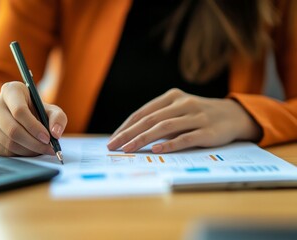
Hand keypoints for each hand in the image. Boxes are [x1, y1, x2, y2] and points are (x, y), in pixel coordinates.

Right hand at [0, 81, 66, 155]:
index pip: (19, 111)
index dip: (34, 127)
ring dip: (29, 150)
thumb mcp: (52, 110)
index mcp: (10, 91)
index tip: (48, 137)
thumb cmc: (37, 111)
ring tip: (42, 150)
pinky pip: (3, 151)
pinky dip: (20, 154)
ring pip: (8, 142)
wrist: (22, 117)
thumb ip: (58, 118)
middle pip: (13, 129)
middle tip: (48, 148)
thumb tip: (55, 133)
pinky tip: (30, 150)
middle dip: (34, 143)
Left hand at [107, 88, 261, 152]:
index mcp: (172, 97)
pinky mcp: (207, 131)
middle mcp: (183, 104)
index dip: (126, 126)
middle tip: (113, 146)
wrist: (233, 115)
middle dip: (129, 134)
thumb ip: (159, 118)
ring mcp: (196, 116)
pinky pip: (185, 138)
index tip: (113, 138)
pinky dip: (169, 144)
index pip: (143, 112)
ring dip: (143, 139)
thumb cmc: (198, 115)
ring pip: (164, 127)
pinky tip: (156, 150)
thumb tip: (132, 135)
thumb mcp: (178, 110)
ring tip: (128, 149)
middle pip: (150, 119)